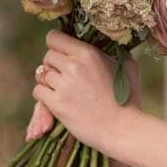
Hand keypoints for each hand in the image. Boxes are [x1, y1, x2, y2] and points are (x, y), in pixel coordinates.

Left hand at [31, 28, 140, 151]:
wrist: (121, 128)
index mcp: (88, 53)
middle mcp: (73, 65)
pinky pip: (38, 91)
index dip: (56, 45)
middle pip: (47, 56)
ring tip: (62, 89)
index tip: (62, 54)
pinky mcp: (56, 104)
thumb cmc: (128, 98)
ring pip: (41, 74)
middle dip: (53, 65)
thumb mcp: (128, 67)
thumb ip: (118, 52)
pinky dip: (44, 95)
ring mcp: (63, 85)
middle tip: (64, 76)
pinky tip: (56, 100)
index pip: (54, 37)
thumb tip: (115, 45)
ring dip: (49, 81)